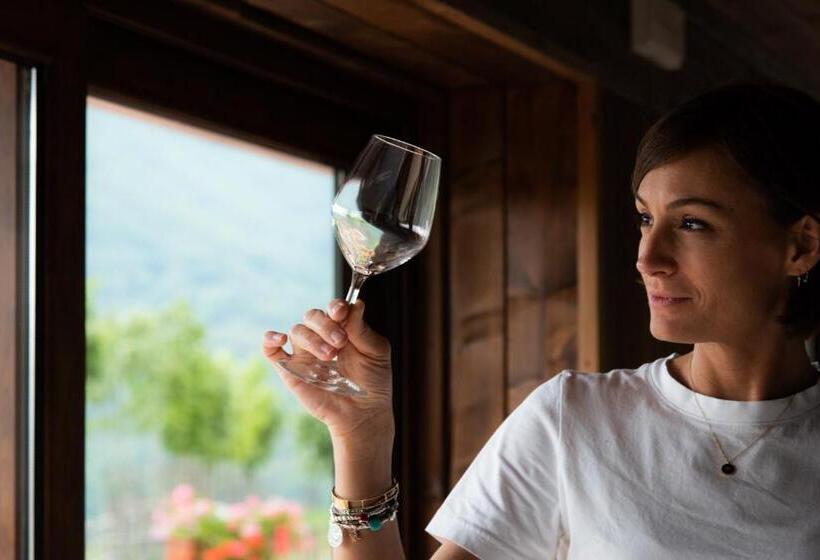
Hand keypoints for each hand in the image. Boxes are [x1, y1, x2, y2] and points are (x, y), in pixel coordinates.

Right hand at [262, 299, 393, 444]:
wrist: (363, 413)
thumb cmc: (373, 381)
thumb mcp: (376, 352)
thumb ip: (362, 329)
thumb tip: (355, 304)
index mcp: (343, 328)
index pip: (333, 308)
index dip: (335, 306)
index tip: (340, 313)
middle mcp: (322, 336)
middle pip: (312, 316)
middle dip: (325, 325)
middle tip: (340, 342)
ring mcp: (305, 353)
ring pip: (297, 331)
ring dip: (312, 339)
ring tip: (329, 357)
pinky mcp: (291, 369)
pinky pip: (271, 350)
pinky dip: (269, 340)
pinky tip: (279, 339)